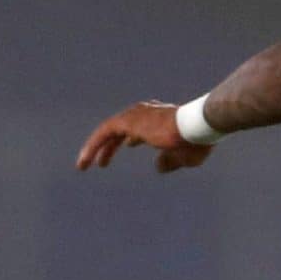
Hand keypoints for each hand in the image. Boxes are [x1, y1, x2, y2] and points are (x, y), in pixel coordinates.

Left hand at [75, 101, 214, 174]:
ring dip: (96, 148)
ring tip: (84, 165)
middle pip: (122, 129)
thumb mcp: (183, 157)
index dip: (133, 137)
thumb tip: (158, 167)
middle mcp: (145, 113)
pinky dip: (92, 147)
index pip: (140, 127)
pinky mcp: (127, 122)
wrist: (195, 127)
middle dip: (111, 146)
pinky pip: (104, 134)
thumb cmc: (196, 141)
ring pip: (109, 131)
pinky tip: (84, 162)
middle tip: (103, 161)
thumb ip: (169, 161)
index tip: (129, 145)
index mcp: (159, 118)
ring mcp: (135, 115)